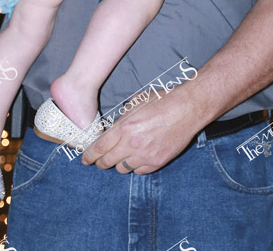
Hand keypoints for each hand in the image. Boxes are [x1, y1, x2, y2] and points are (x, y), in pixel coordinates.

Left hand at [81, 86, 199, 174]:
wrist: (187, 109)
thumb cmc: (162, 101)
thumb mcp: (136, 102)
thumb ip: (122, 118)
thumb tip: (114, 127)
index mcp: (124, 127)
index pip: (99, 147)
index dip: (89, 155)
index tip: (85, 159)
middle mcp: (132, 144)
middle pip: (107, 162)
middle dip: (100, 163)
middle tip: (100, 161)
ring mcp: (145, 155)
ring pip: (122, 169)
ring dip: (119, 163)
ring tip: (123, 156)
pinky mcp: (157, 162)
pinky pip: (139, 171)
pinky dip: (136, 166)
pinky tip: (138, 157)